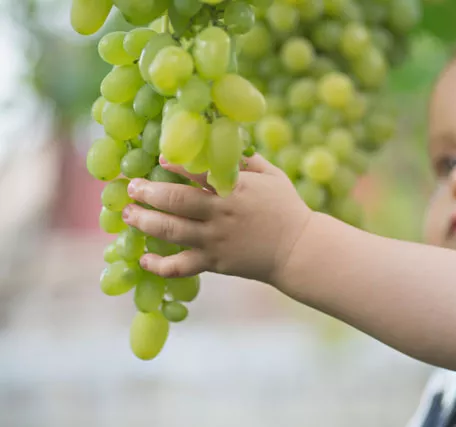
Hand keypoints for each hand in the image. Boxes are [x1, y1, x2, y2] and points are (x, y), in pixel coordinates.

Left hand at [122, 154, 312, 284]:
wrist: (299, 249)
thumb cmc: (286, 208)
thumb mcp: (273, 176)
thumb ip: (247, 159)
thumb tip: (224, 141)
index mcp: (235, 188)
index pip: (199, 172)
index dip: (175, 164)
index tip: (159, 159)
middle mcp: (221, 213)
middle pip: (176, 201)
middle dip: (148, 192)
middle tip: (130, 188)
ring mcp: (215, 240)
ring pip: (171, 231)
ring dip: (144, 221)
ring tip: (128, 214)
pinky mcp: (214, 263)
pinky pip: (181, 266)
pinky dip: (159, 265)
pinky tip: (144, 259)